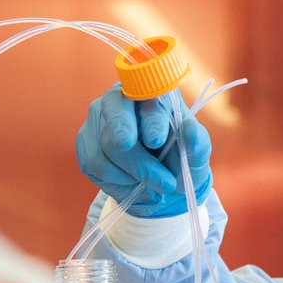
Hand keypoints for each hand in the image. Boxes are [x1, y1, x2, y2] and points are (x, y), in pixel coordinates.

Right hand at [74, 84, 212, 217]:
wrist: (162, 188)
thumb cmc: (180, 162)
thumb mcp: (196, 156)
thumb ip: (197, 142)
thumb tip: (190, 128)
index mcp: (153, 95)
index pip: (147, 95)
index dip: (149, 117)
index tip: (156, 139)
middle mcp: (121, 100)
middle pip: (114, 109)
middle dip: (122, 128)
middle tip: (127, 146)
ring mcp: (99, 120)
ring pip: (106, 143)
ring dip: (131, 170)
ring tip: (153, 182)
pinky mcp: (86, 142)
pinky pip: (94, 161)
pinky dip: (116, 178)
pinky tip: (132, 181)